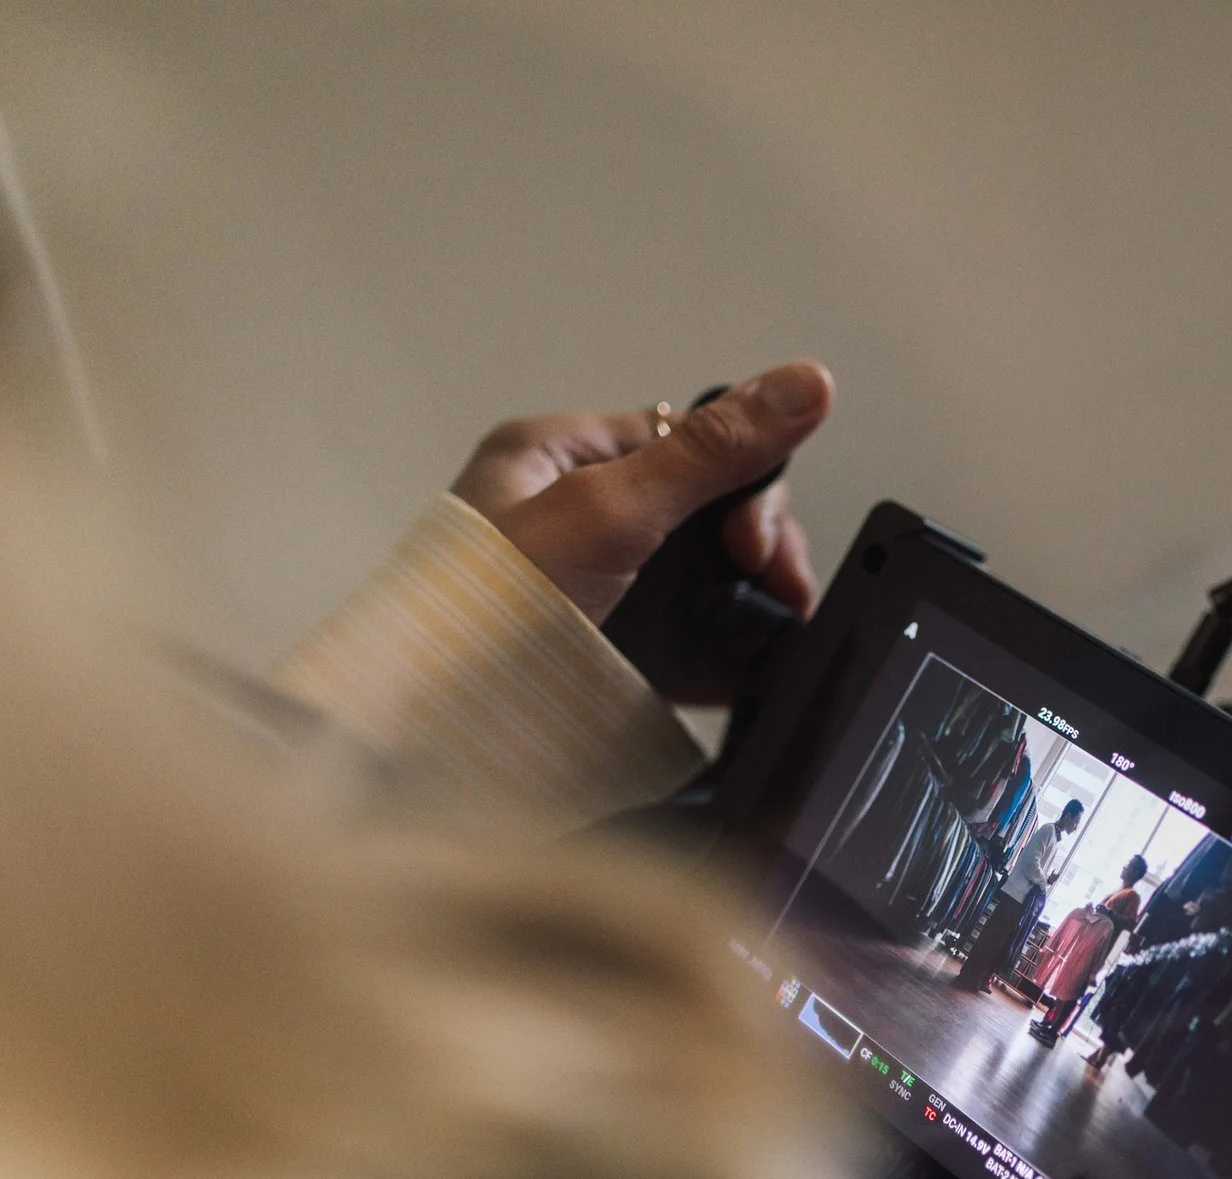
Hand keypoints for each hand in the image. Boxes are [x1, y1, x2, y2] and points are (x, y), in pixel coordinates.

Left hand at [449, 361, 832, 626]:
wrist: (427, 741)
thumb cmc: (481, 617)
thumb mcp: (609, 512)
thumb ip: (710, 453)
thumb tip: (805, 383)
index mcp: (554, 457)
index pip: (684, 440)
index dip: (742, 482)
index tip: (757, 541)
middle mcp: (570, 516)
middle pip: (703, 508)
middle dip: (756, 545)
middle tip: (774, 586)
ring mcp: (589, 589)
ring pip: (702, 573)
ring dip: (749, 596)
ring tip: (774, 628)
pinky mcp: (603, 654)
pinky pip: (685, 634)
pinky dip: (728, 646)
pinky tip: (750, 662)